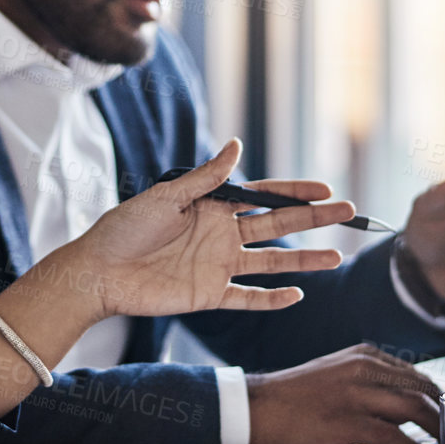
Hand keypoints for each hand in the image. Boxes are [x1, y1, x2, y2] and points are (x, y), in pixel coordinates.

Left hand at [50, 138, 352, 321]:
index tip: (326, 189)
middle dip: (313, 219)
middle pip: (277, 225)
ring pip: (271, 262)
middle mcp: (221, 234)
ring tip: (336, 256)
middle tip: (347, 212)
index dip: (294, 192)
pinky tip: (297, 295)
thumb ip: (206, 178)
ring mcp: (218, 266)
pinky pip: (247, 298)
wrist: (97, 271)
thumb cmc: (124, 227)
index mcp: (212, 206)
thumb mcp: (166, 196)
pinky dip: (271, 299)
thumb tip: (238, 145)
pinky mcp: (208, 295)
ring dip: (303, 259)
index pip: (263, 196)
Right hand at [244, 345, 443, 443]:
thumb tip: (405, 412)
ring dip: (440, 434)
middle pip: (425, 390)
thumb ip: (371, 387)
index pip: (419, 377)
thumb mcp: (337, 377)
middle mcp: (364, 368)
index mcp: (364, 356)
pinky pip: (394, 437)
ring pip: (416, 409)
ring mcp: (356, 393)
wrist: (254, 407)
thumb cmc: (292, 400)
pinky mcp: (347, 420)